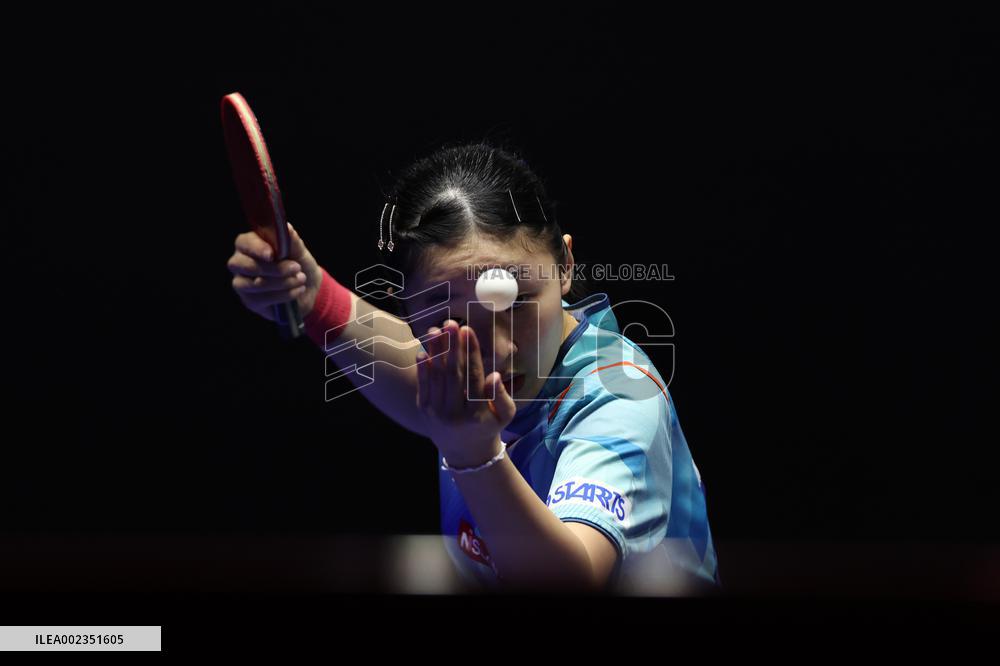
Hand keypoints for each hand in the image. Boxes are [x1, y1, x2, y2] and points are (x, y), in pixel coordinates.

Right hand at [227, 223, 322, 319]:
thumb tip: (287, 228)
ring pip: (254, 284)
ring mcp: (242, 283)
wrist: (308, 288)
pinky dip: (283, 295)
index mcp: (249, 245)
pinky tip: (297, 290)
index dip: (256, 248)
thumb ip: (291, 241)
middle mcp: (240, 263)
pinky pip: (261, 299)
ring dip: (281, 282)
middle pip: (244, 265)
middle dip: (273, 268)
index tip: (272, 254)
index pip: (243, 243)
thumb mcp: (299, 251)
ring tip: (301, 279)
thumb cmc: (299, 263)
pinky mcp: (250, 301)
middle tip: (297, 268)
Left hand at [416, 320, 516, 466]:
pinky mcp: (424, 411)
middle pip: (453, 373)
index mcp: (477, 413)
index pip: (474, 376)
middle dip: (452, 346)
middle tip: (451, 323)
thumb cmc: (489, 426)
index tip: (468, 330)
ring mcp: (437, 413)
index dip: (471, 352)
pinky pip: (423, 386)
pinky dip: (422, 368)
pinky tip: (423, 350)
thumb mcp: (505, 415)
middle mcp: (455, 414)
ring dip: (435, 351)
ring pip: (436, 377)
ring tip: (436, 330)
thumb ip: (502, 395)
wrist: (466, 452)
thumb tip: (493, 375)